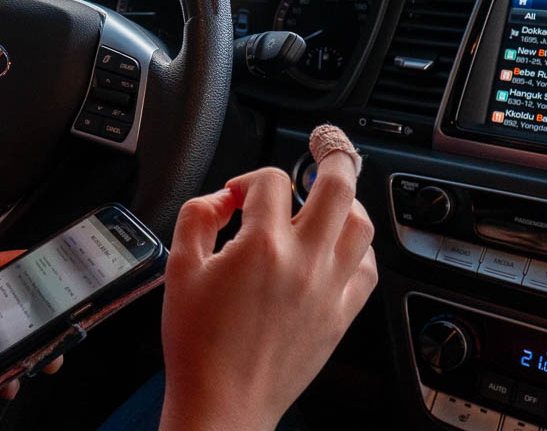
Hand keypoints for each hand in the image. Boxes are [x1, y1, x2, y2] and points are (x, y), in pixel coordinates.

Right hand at [158, 152, 376, 430]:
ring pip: (361, 224)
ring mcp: (328, 289)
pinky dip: (357, 250)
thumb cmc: (197, 343)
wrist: (223, 403)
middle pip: (338, 184)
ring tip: (329, 198)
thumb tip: (223, 198)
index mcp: (261, 245)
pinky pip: (367, 270)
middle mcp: (304, 261)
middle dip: (332, 154)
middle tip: (324, 143)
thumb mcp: (179, 267)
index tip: (235, 197)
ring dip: (347, 202)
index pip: (270, 180)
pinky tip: (339, 248)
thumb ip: (198, 215)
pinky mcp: (341, 317)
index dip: (249, 178)